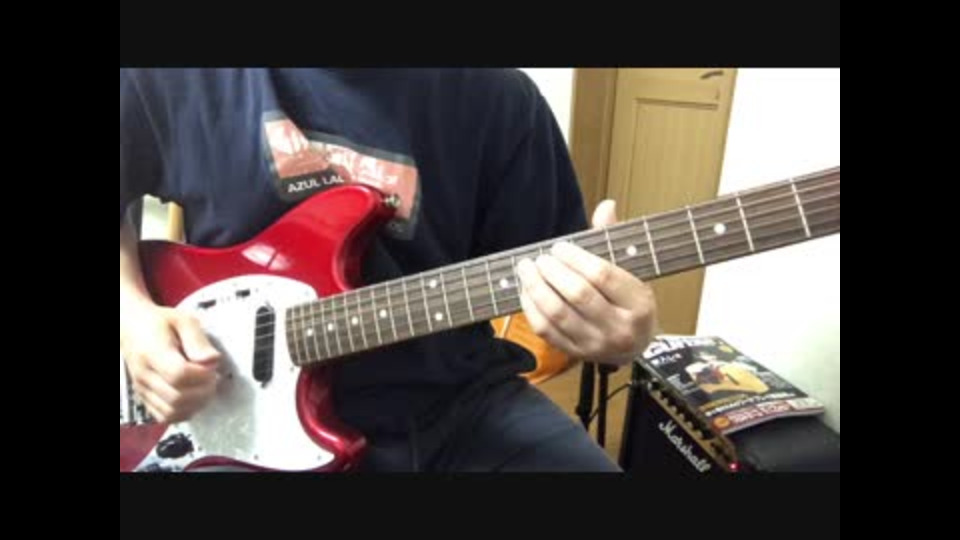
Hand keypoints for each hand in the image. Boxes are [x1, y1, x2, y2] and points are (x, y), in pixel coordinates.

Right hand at [120, 304, 221, 423]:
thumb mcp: (183, 321)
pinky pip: (165, 417)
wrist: (133, 328)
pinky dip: (184, 412)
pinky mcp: (145, 399)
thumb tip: (212, 361)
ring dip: (196, 404)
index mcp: (153, 352)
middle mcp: (144, 375)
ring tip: (204, 388)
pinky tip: (193, 398)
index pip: (179, 375)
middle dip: (203, 391)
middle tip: (212, 378)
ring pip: (172, 412)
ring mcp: (143, 390)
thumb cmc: (160, 323)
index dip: (202, 375)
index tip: (212, 366)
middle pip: (177, 397)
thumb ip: (198, 341)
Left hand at [516, 200, 657, 365]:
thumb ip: (613, 239)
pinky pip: (546, 331)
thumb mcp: (631, 271)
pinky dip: (531, 308)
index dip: (575, 258)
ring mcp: (597, 345)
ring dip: (536, 288)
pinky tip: (526, 291)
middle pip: (578, 295)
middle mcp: (620, 328)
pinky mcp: (576, 354)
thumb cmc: (630, 302)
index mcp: (638, 304)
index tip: (559, 247)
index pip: (601, 275)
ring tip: (527, 269)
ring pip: (558, 314)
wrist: (635, 345)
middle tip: (540, 258)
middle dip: (552, 272)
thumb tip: (606, 205)